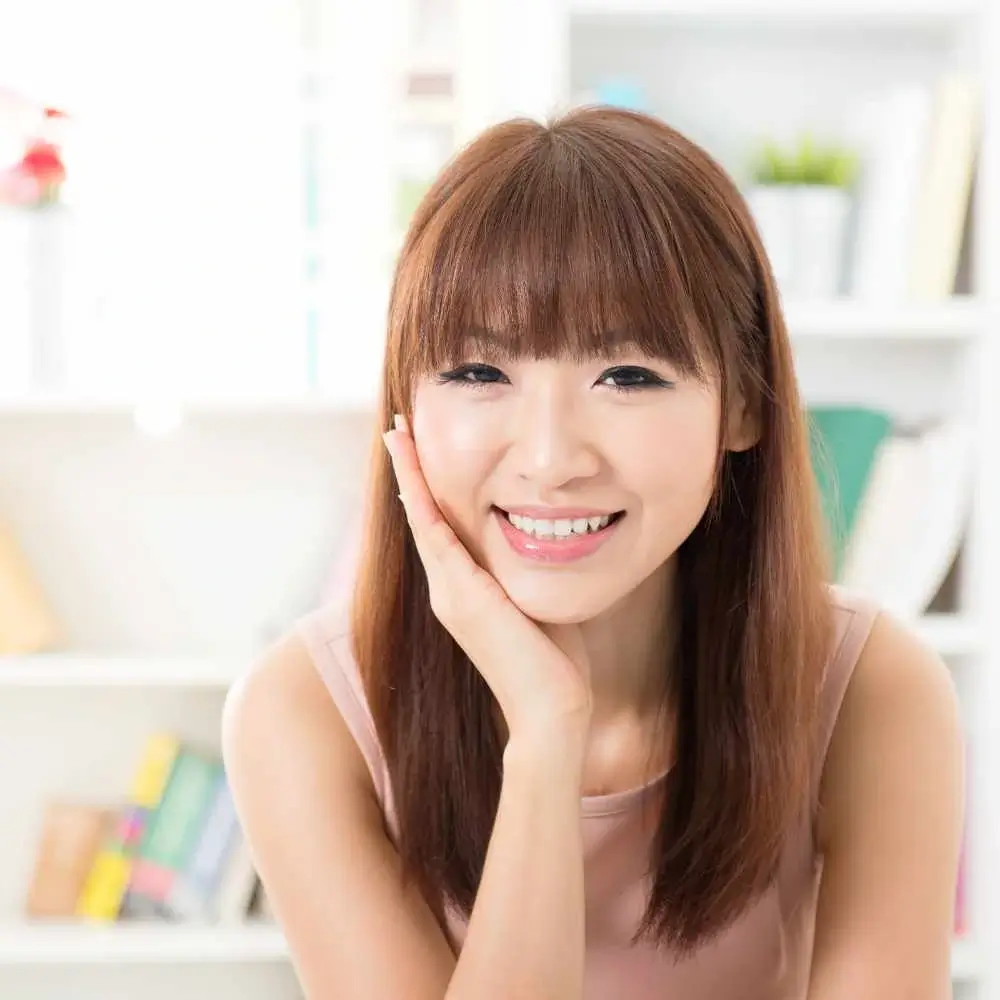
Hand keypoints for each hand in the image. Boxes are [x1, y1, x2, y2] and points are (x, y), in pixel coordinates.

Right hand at [383, 414, 592, 742]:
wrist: (553, 710)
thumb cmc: (555, 663)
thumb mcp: (538, 602)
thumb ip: (528, 573)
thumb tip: (548, 542)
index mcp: (466, 590)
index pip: (441, 527)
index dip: (428, 488)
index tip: (419, 450)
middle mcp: (449, 589)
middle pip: (423, 516)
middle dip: (410, 470)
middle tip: (397, 428)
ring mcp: (450, 593)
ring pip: (422, 520)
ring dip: (409, 474)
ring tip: (396, 434)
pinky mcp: (462, 597)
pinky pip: (435, 537)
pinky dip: (422, 502)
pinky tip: (410, 473)